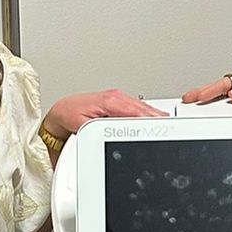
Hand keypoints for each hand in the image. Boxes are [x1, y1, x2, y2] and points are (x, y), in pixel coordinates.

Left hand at [42, 89, 164, 140]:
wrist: (61, 112)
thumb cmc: (69, 115)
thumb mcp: (81, 125)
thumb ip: (96, 129)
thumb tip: (108, 133)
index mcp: (110, 101)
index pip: (137, 112)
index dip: (150, 121)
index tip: (160, 128)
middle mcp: (116, 98)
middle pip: (144, 109)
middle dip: (157, 119)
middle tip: (170, 129)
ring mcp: (118, 99)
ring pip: (143, 108)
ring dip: (154, 117)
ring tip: (166, 126)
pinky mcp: (118, 103)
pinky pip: (138, 108)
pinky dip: (148, 115)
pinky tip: (153, 121)